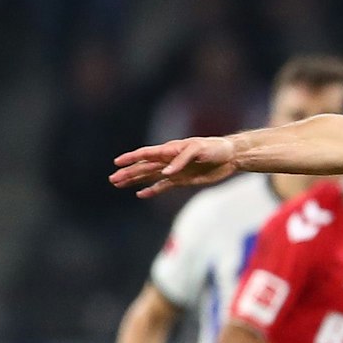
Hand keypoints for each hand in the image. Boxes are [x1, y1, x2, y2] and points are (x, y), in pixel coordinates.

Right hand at [110, 137, 239, 197]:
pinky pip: (163, 186)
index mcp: (170, 150)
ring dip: (135, 181)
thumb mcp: (198, 150)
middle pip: (143, 167)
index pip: (146, 154)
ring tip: (119, 184)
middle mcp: (168, 161)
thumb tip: (165, 174)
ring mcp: (174, 171)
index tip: (117, 162)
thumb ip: (181, 160)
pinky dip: (152, 190)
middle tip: (112, 179)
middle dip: (128, 173)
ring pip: (149, 177)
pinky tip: (141, 194)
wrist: (229, 156)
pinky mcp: (183, 180)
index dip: (131, 158)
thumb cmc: (214, 148)